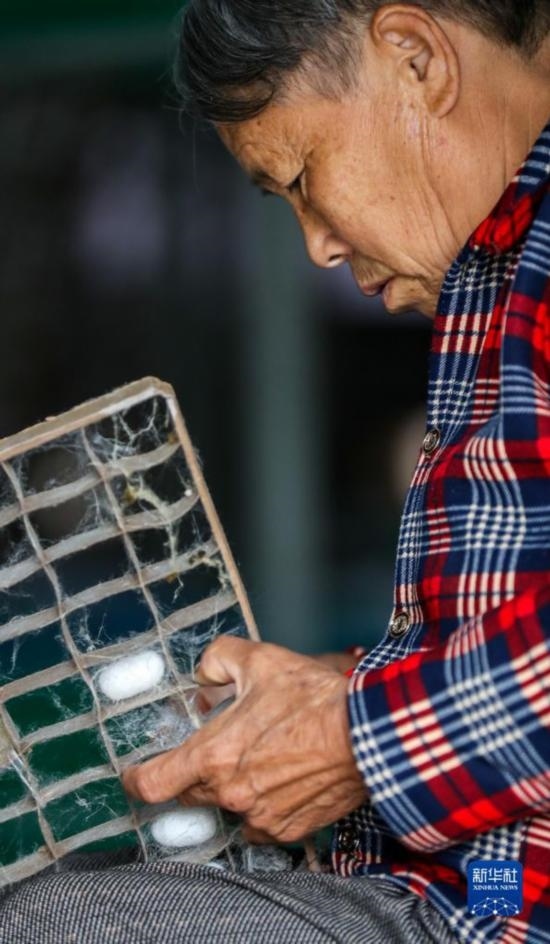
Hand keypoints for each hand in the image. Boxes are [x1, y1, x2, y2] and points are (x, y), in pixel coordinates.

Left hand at [123, 638, 365, 843]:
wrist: (368, 735)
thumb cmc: (314, 699)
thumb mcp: (260, 659)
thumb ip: (218, 659)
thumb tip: (204, 675)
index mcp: (213, 756)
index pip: (152, 783)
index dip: (136, 779)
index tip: (135, 774)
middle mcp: (230, 794)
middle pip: (190, 794)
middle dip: (196, 773)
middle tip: (218, 749)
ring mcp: (260, 817)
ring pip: (229, 807)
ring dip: (235, 787)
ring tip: (263, 759)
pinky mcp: (289, 830)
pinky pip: (262, 821)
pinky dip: (265, 803)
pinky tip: (284, 777)